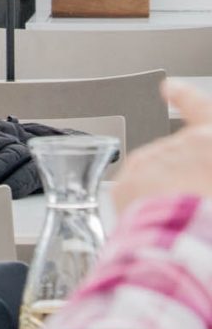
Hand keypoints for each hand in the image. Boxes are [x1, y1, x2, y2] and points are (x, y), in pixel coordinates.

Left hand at [111, 79, 211, 211]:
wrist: (192, 241)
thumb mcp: (211, 175)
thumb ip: (203, 168)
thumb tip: (200, 174)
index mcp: (209, 142)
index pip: (199, 109)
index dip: (185, 97)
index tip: (170, 87)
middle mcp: (178, 146)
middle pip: (179, 158)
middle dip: (185, 177)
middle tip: (200, 203)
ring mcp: (148, 163)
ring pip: (156, 176)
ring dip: (166, 194)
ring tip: (185, 220)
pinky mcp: (126, 184)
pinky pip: (137, 195)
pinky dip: (147, 208)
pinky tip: (164, 224)